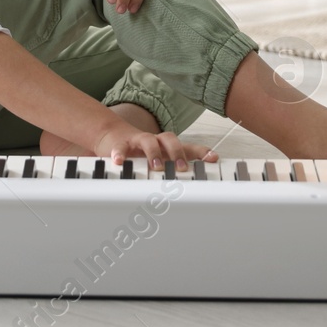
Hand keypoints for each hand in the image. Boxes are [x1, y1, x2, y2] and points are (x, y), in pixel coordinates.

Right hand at [93, 121, 218, 167]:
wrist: (113, 136)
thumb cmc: (141, 152)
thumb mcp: (161, 160)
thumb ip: (175, 171)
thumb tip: (196, 190)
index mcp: (167, 147)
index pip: (188, 147)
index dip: (201, 152)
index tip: (213, 158)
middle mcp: (156, 141)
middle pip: (170, 139)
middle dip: (178, 153)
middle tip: (182, 168)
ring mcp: (139, 141)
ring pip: (148, 141)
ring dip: (154, 153)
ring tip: (156, 166)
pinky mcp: (121, 144)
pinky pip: (121, 147)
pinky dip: (120, 154)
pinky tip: (120, 161)